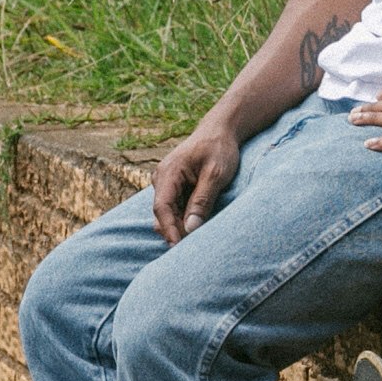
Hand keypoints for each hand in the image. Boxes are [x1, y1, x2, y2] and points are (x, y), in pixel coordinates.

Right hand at [150, 119, 242, 243]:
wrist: (220, 130)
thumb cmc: (219, 148)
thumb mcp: (215, 174)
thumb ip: (202, 200)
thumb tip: (191, 228)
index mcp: (169, 173)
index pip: (161, 207)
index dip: (169, 229)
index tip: (178, 247)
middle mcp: (161, 178)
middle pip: (162, 213)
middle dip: (174, 231)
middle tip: (191, 250)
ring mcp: (166, 182)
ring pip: (167, 212)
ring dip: (179, 226)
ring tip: (195, 242)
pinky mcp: (173, 186)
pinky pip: (174, 207)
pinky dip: (183, 218)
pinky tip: (196, 227)